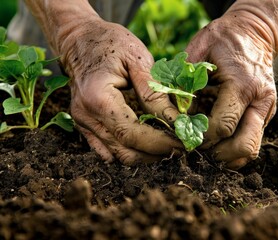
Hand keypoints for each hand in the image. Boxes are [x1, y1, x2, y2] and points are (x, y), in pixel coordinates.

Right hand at [60, 19, 180, 164]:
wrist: (80, 38)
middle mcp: (86, 116)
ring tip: (167, 144)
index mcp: (98, 98)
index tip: (183, 142)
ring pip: (118, 155)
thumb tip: (176, 121)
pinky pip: (107, 150)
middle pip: (126, 151)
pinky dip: (130, 150)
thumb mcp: (138, 59)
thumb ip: (155, 92)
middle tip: (180, 145)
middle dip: (156, 153)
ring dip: (145, 155)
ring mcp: (83, 123)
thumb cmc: (111, 43)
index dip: (161, 143)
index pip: (133, 134)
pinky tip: (147, 143)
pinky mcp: (84, 125)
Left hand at [185, 15, 276, 168]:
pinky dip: (236, 149)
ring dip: (228, 156)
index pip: (222, 126)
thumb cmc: (224, 38)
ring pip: (252, 149)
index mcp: (242, 84)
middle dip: (217, 153)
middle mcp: (260, 101)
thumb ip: (185, 80)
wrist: (255, 32)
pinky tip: (219, 143)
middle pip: (243, 146)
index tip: (184, 133)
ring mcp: (266, 109)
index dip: (201, 137)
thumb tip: (177, 113)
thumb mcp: (199, 49)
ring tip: (208, 148)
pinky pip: (254, 141)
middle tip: (197, 147)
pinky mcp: (266, 113)